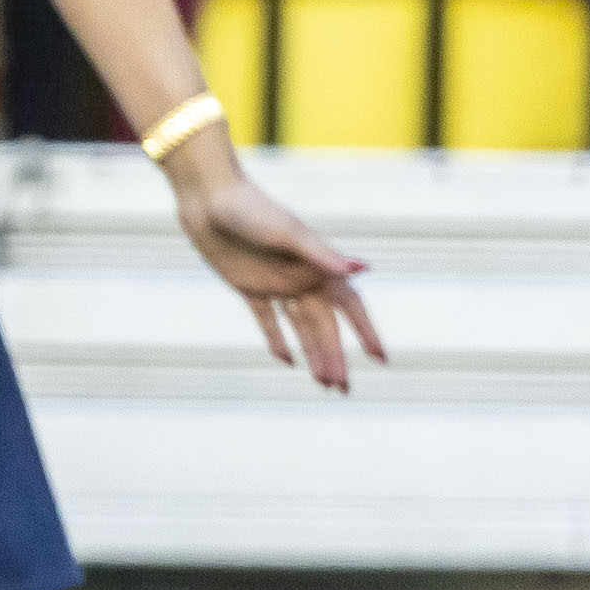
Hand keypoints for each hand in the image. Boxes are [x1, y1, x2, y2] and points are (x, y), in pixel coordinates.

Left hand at [170, 151, 382, 390]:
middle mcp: (302, 278)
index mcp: (318, 267)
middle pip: (324, 327)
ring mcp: (275, 284)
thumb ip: (323, 255)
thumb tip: (364, 268)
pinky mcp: (248, 287)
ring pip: (300, 328)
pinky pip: (267, 320)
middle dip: (334, 357)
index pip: (350, 307)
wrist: (208, 199)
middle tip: (343, 390)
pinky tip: (286, 361)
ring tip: (324, 384)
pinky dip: (276, 339)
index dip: (365, 332)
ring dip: (312, 354)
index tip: (381, 360)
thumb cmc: (252, 209)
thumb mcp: (287, 234)